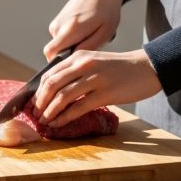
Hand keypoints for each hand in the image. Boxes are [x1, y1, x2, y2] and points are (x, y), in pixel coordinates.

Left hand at [33, 49, 161, 127]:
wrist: (147, 67)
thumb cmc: (120, 69)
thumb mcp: (95, 62)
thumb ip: (76, 71)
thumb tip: (56, 90)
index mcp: (79, 57)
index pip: (50, 74)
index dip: (38, 91)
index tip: (34, 103)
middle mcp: (84, 65)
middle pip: (52, 85)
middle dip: (40, 102)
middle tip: (36, 114)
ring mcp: (95, 79)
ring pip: (63, 97)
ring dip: (50, 112)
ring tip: (44, 122)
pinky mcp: (105, 93)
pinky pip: (78, 108)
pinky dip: (64, 117)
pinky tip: (58, 123)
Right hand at [43, 0, 127, 60]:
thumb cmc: (107, 12)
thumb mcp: (104, 33)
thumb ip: (87, 48)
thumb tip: (72, 59)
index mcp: (70, 29)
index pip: (50, 53)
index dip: (58, 63)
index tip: (73, 63)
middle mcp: (59, 26)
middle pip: (54, 52)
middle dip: (67, 55)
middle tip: (86, 48)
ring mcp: (56, 22)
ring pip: (58, 45)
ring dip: (71, 46)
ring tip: (88, 36)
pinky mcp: (57, 20)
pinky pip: (60, 38)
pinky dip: (70, 39)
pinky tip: (84, 31)